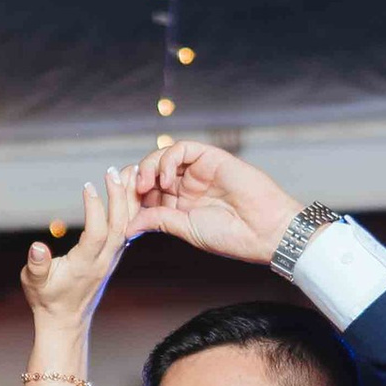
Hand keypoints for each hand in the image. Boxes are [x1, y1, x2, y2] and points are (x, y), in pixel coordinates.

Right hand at [22, 164, 137, 326]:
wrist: (66, 320)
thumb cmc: (47, 299)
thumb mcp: (33, 283)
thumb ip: (36, 265)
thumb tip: (37, 247)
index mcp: (85, 265)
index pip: (96, 233)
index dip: (94, 209)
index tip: (88, 186)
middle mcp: (103, 261)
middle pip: (119, 226)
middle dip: (119, 197)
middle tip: (114, 170)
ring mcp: (111, 259)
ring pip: (127, 225)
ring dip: (129, 198)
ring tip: (130, 171)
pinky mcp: (113, 256)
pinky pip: (127, 228)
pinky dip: (130, 208)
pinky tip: (129, 190)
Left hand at [127, 142, 300, 267]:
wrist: (264, 230)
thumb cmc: (231, 236)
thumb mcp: (186, 230)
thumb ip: (159, 220)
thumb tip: (126, 226)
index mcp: (181, 206)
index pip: (149, 195)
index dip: (133, 198)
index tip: (121, 208)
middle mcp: (188, 186)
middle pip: (152, 173)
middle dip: (136, 180)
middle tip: (130, 192)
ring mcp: (198, 171)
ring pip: (163, 157)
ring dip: (149, 168)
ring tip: (146, 186)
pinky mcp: (210, 157)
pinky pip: (182, 149)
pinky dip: (167, 159)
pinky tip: (166, 179)